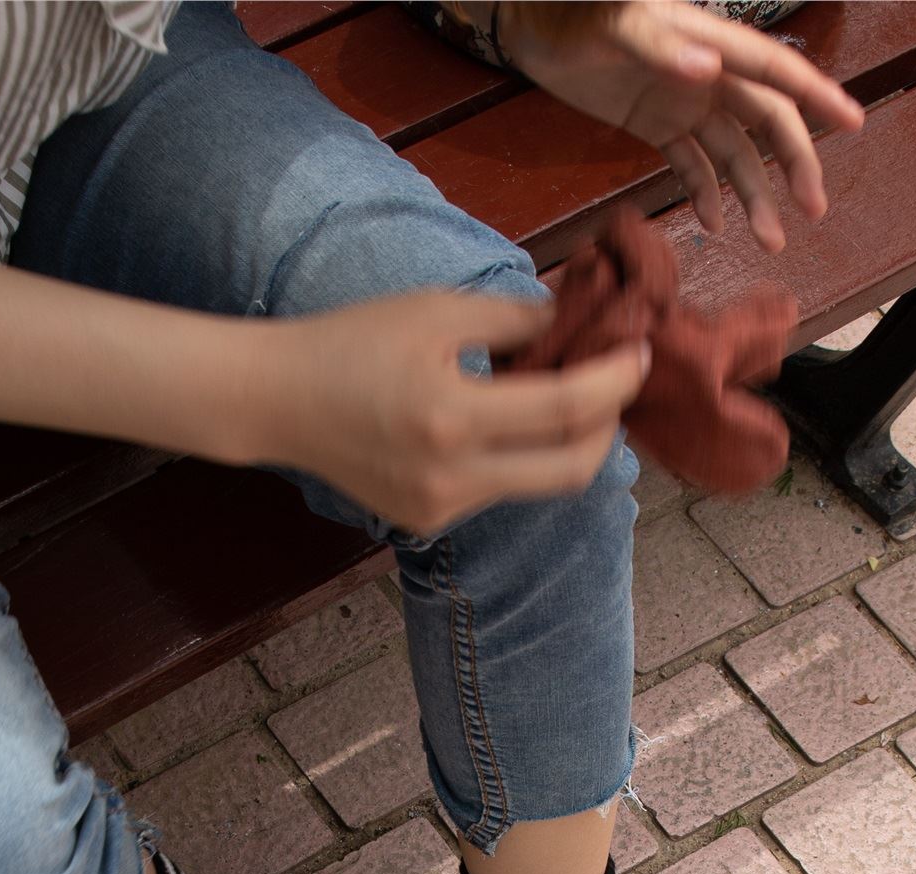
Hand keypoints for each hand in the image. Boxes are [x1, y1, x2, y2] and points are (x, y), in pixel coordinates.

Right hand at [261, 290, 646, 536]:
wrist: (278, 401)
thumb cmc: (351, 342)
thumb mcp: (435, 310)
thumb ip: (514, 318)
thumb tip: (576, 325)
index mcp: (451, 416)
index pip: (567, 408)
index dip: (616, 381)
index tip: (637, 354)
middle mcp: (450, 476)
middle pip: (572, 470)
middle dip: (607, 427)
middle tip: (612, 386)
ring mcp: (440, 508)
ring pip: (537, 483)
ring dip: (562, 441)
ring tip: (558, 394)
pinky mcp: (429, 521)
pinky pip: (499, 491)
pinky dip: (517, 457)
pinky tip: (502, 423)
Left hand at [491, 2, 864, 251]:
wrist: (532, 25)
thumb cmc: (575, 11)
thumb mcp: (614, 24)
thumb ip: (657, 45)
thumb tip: (708, 67)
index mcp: (710, 41)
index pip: (775, 71)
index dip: (817, 96)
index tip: (853, 122)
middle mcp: (708, 74)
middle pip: (766, 122)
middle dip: (795, 165)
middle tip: (813, 210)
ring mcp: (685, 101)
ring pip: (734, 153)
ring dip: (754, 195)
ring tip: (770, 240)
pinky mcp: (656, 124)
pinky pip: (691, 164)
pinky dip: (705, 192)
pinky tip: (714, 223)